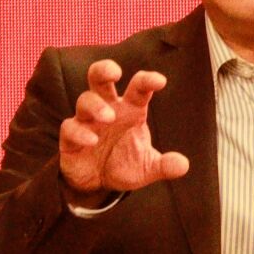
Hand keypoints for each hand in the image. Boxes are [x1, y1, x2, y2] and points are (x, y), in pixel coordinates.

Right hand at [58, 60, 189, 202]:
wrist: (98, 184)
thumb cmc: (124, 164)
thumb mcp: (147, 167)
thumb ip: (164, 165)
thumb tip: (183, 165)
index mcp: (130, 109)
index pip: (138, 88)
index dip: (147, 80)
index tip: (160, 81)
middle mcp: (108, 109)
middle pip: (100, 78)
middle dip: (105, 69)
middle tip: (115, 72)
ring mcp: (87, 121)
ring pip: (85, 100)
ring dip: (96, 106)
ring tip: (109, 117)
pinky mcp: (70, 138)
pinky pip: (70, 128)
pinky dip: (80, 132)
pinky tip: (92, 140)